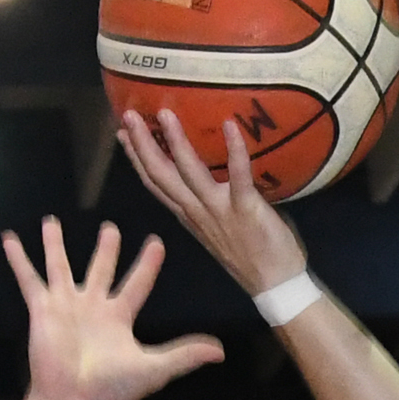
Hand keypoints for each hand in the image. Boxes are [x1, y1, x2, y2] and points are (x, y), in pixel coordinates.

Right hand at [0, 217, 222, 399]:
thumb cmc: (112, 389)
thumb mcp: (153, 368)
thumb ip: (184, 355)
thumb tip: (221, 350)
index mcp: (119, 317)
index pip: (138, 283)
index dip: (147, 264)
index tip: (156, 242)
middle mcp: (93, 307)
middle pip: (101, 268)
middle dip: (106, 248)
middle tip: (111, 227)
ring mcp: (66, 306)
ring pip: (62, 266)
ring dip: (56, 244)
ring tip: (51, 221)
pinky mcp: (42, 309)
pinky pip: (29, 278)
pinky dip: (19, 258)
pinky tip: (9, 237)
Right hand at [120, 110, 310, 297]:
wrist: (275, 286)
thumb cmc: (253, 256)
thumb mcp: (218, 230)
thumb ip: (210, 206)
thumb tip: (213, 177)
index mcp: (189, 216)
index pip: (156, 184)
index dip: (137, 159)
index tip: (123, 135)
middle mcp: (197, 212)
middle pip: (161, 175)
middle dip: (142, 144)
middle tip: (128, 114)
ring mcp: (219, 210)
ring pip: (188, 172)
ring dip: (175, 141)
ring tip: (164, 113)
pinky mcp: (245, 209)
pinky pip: (238, 175)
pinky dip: (234, 150)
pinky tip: (230, 126)